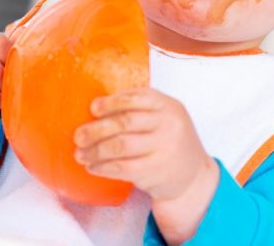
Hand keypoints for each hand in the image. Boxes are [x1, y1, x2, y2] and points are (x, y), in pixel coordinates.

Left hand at [73, 88, 219, 241]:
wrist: (194, 176)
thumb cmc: (171, 141)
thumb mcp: (165, 117)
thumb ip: (140, 108)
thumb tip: (96, 107)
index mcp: (168, 105)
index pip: (136, 98)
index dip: (112, 102)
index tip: (93, 108)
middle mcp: (169, 124)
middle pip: (125, 122)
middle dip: (96, 129)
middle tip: (79, 136)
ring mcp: (164, 148)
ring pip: (120, 146)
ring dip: (95, 151)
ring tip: (80, 154)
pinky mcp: (156, 171)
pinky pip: (122, 168)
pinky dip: (103, 167)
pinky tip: (93, 167)